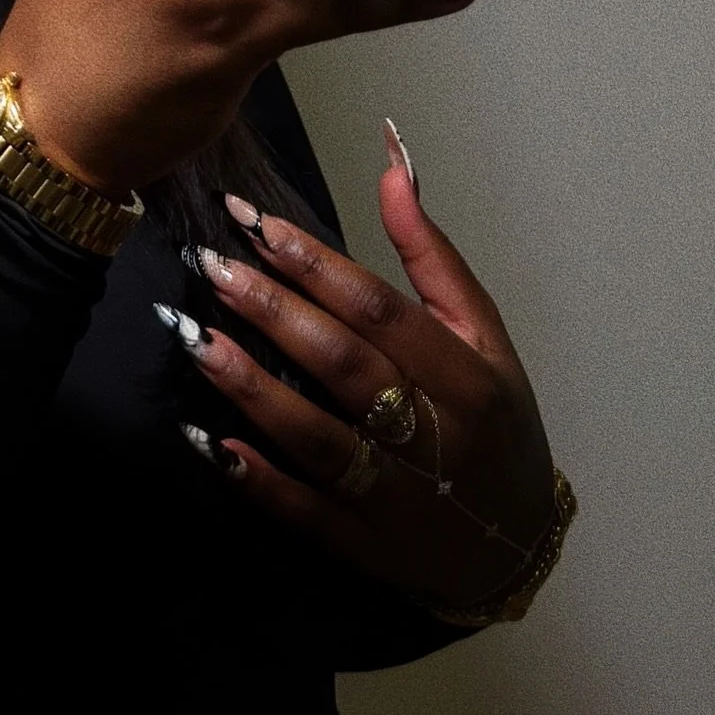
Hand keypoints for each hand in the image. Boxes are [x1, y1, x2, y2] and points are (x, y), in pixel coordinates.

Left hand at [171, 130, 555, 611]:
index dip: (312, 262)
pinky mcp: (367, 548)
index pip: (379, 309)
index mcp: (466, 376)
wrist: (518, 544)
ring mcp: (400, 499)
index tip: (252, 222)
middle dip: (272, 310)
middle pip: (344, 364)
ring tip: (196, 339)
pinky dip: (259, 481)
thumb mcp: (483, 334)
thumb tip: (392, 165)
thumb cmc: (493, 420)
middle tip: (209, 267)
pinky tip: (212, 442)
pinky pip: (307, 515)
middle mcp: (437, 438)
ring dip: (253, 389)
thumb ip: (431, 253)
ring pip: (320, 438)